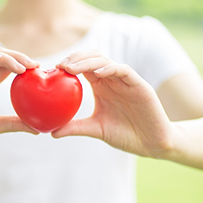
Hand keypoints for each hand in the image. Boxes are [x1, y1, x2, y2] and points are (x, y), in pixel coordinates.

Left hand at [54, 50, 173, 157]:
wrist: (152, 144)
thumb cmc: (125, 134)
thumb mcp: (95, 129)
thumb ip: (75, 127)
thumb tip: (51, 133)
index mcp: (101, 86)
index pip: (83, 66)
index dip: (69, 63)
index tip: (53, 69)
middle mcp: (112, 80)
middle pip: (92, 58)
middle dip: (75, 58)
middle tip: (60, 66)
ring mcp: (126, 81)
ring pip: (105, 61)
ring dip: (87, 61)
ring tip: (72, 68)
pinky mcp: (139, 85)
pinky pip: (124, 70)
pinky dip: (110, 69)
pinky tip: (97, 74)